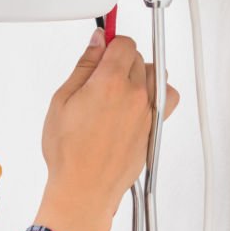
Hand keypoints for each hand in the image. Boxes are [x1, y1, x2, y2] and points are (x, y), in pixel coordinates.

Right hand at [35, 29, 179, 230]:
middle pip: (138, 57)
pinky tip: (138, 101)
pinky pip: (167, 98)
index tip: (102, 47)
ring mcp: (148, 112)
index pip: (123, 43)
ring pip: (156, 74)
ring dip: (140, 74)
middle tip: (99, 75)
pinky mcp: (155, 127)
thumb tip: (97, 42)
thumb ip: (84, 66)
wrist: (84, 187)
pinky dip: (157, 94)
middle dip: (120, 60)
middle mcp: (135, 95)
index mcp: (109, 83)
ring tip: (118, 89)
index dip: (110, 42)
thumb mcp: (62, 101)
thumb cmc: (69, 153)